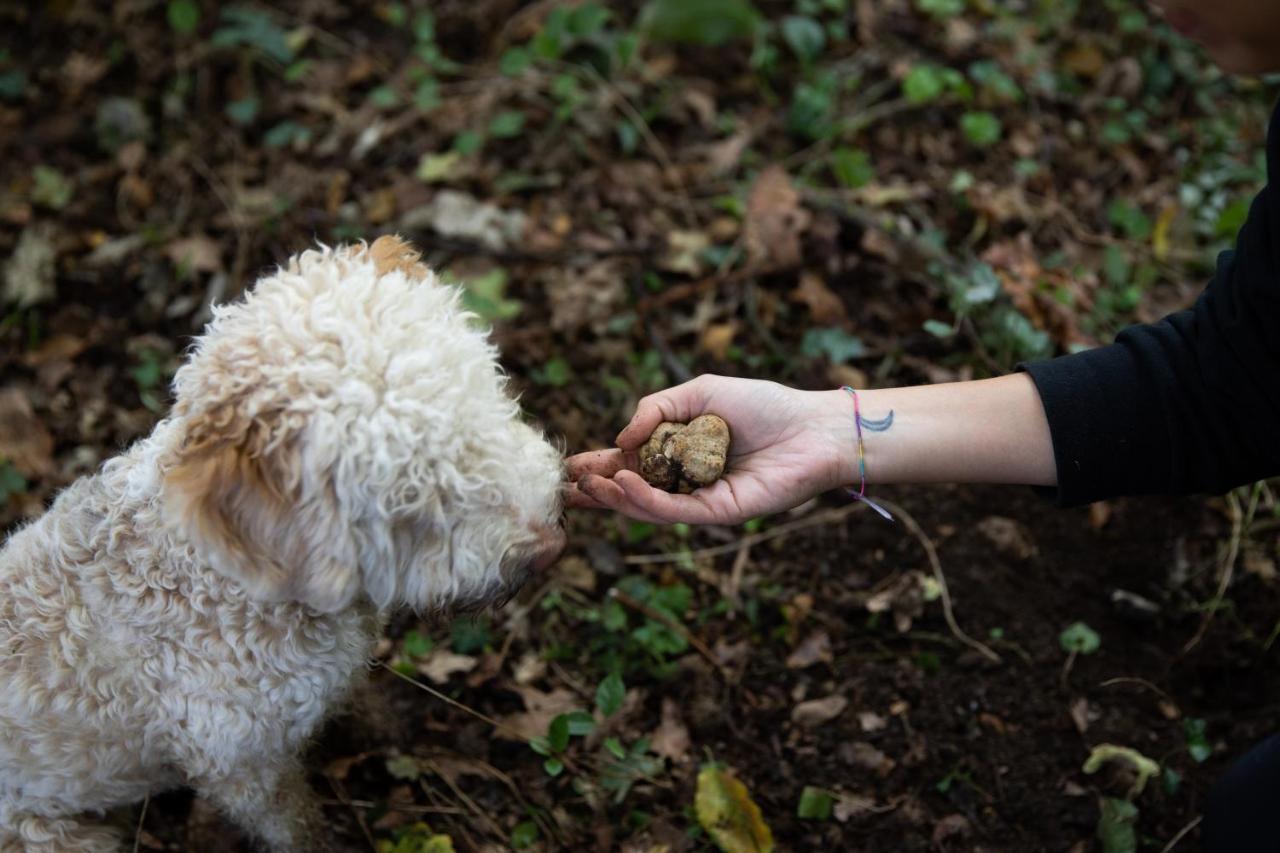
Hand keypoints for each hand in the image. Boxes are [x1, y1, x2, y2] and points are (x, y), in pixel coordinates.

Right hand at [565, 375, 856, 523]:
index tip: (567, 467)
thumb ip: (656, 408)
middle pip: (631, 491)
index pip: (629, 463)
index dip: (598, 466)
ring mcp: (700, 498)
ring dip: (615, 497)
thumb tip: (621, 438)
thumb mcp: (699, 392)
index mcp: (679, 451)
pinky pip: (674, 510)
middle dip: (596, 491)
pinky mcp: (718, 512)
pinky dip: (646, 500)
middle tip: (563, 488)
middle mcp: (685, 479)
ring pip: (647, 506)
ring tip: (588, 486)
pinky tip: (626, 484)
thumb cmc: (762, 405)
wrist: (811, 427)